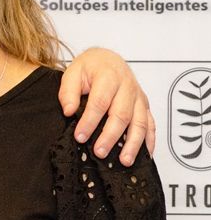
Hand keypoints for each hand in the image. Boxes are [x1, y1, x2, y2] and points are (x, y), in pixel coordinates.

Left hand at [58, 48, 155, 166]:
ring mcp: (139, 97)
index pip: (99, 102)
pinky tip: (145, 154)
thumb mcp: (73, 72)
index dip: (90, 121)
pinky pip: (151, 124)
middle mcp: (128, 87)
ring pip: (140, 122)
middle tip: (99, 152)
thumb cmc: (90, 67)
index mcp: (109, 76)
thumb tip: (68, 111)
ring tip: (124, 160)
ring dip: (133, 143)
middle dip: (110, 136)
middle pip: (121, 115)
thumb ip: (68, 91)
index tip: (80, 136)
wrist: (108, 59)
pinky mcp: (145, 106)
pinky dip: (149, 140)